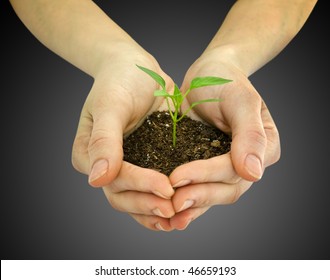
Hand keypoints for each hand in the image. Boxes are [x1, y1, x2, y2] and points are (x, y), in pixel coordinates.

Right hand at [71, 43, 175, 229]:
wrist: (136, 68)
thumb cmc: (118, 80)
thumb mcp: (110, 105)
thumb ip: (104, 140)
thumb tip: (97, 179)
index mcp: (89, 154)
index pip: (113, 179)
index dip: (139, 186)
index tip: (166, 187)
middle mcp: (107, 165)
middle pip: (123, 197)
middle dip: (148, 205)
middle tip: (174, 209)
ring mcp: (128, 166)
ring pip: (138, 199)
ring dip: (157, 211)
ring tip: (180, 218)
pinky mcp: (148, 162)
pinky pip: (154, 188)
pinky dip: (166, 200)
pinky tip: (183, 207)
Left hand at [168, 51, 280, 229]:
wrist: (207, 75)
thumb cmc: (225, 80)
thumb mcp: (239, 99)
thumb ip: (250, 134)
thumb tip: (253, 173)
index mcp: (263, 147)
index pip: (235, 169)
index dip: (207, 176)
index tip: (178, 178)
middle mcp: (247, 162)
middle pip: (226, 188)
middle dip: (198, 196)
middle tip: (172, 202)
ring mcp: (226, 166)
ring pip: (213, 194)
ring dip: (192, 205)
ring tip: (169, 213)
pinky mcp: (206, 166)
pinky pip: (199, 187)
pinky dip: (186, 198)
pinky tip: (170, 209)